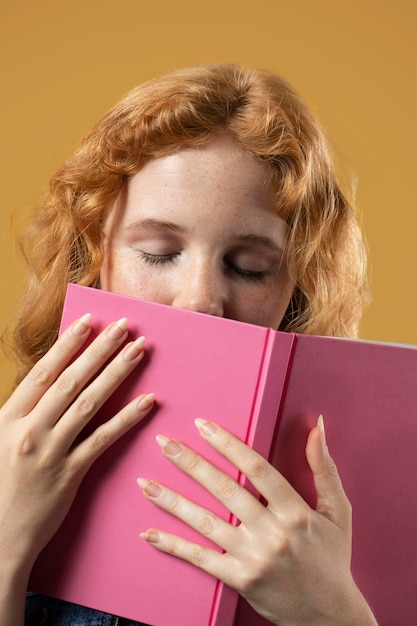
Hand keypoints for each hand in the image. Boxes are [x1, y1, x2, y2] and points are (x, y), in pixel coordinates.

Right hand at [0, 314, 154, 578]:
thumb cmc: (0, 485)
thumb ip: (24, 410)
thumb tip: (48, 378)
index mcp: (8, 418)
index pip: (43, 373)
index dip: (67, 344)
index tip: (89, 322)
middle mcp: (30, 430)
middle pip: (70, 380)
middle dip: (100, 349)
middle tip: (125, 327)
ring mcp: (51, 452)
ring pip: (89, 403)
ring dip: (117, 373)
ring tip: (139, 350)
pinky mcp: (70, 474)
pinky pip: (103, 439)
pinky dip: (126, 418)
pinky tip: (148, 401)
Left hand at [138, 419, 376, 625]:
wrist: (329, 615)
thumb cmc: (332, 559)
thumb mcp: (337, 512)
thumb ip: (324, 468)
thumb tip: (317, 425)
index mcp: (295, 512)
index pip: (257, 469)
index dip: (228, 444)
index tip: (204, 425)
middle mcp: (272, 533)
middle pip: (225, 490)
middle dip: (191, 463)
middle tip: (165, 442)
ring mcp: (253, 558)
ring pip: (205, 523)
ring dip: (172, 501)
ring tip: (145, 483)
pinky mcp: (239, 580)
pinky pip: (200, 559)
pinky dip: (173, 546)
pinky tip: (149, 533)